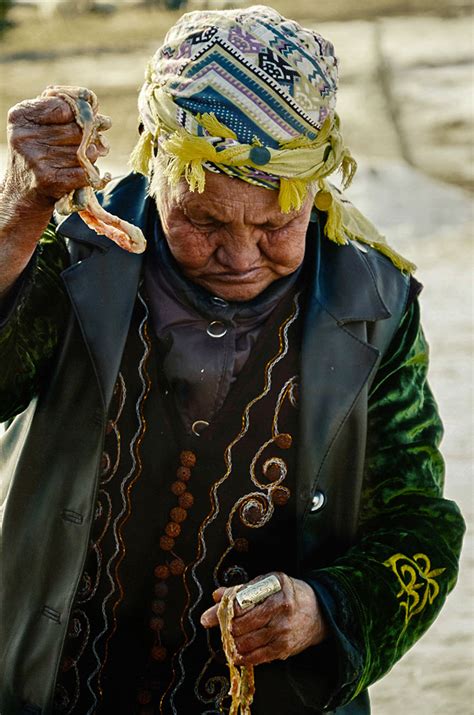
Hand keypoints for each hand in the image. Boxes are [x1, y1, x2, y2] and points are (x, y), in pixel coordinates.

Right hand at [0, 89, 107, 293]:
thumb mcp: (35, 128)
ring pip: (83, 152)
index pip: (63, 107)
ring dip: (94, 155)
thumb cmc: (35, 156)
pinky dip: (92, 174)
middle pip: (76, 130)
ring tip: (92, 156)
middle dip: (92, 135)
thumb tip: (91, 102)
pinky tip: (92, 174)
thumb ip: (56, 110)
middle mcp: (24, 137)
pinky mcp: (49, 181)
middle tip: (101, 137)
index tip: (91, 115)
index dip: (81, 111)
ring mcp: (36, 160)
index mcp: (20, 117)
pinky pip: (84, 173)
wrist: (22, 196)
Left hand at [200, 572, 327, 665]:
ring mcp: (283, 631)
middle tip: (222, 629)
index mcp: (275, 588)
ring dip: (233, 644)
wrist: (319, 612)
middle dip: (227, 629)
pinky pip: (257, 657)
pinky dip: (243, 657)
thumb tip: (215, 596)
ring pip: (247, 643)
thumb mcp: (266, 583)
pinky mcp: (284, 649)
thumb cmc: (288, 594)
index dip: (224, 611)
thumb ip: (240, 590)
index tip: (212, 616)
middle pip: (242, 625)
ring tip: (228, 640)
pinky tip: (236, 654)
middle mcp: (281, 609)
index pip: (242, 602)